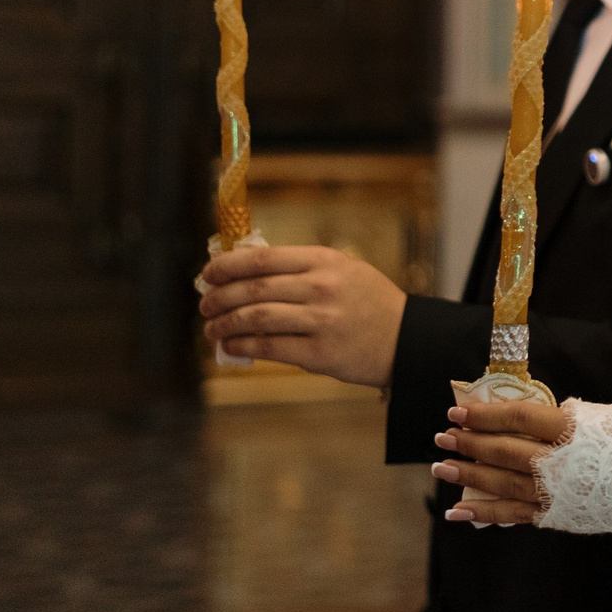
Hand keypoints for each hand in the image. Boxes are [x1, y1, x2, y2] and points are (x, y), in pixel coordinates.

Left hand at [199, 246, 407, 387]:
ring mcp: (321, 321)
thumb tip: (245, 275)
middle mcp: (322, 287)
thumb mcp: (343, 271)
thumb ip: (301, 269)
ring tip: (212, 329)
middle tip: (205, 305)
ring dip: (225, 324)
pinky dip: (242, 346)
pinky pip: (269, 348)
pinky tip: (231, 346)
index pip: (262, 259)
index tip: (208, 274)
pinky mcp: (320, 353)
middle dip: (220, 298)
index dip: (227, 266)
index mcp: (324, 261)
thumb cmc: (368, 303)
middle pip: (253, 289)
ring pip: (256, 318)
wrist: (406, 338)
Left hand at [433, 400, 574, 526]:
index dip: (485, 414)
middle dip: (470, 443)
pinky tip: (457, 509)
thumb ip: (556, 417)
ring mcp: (555, 491)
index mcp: (571, 431)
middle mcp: (561, 462)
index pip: (519, 418)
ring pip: (504, 483)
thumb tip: (513, 415)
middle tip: (444, 437)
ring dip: (469, 475)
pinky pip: (512, 513)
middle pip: (505, 451)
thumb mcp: (592, 418)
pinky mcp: (553, 513)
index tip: (458, 412)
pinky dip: (483, 512)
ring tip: (441, 467)